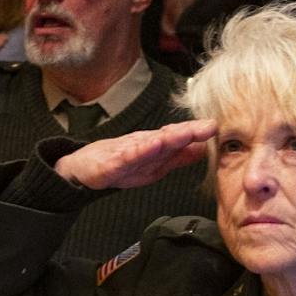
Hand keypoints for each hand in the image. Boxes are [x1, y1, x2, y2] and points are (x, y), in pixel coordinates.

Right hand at [53, 119, 215, 190]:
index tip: (217, 126)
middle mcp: (143, 148)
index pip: (179, 140)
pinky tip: (152, 145)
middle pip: (169, 138)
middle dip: (189, 132)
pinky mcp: (110, 165)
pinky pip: (127, 158)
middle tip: (209, 125)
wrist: (79, 169)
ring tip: (186, 133)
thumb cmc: (115, 163)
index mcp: (155, 151)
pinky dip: (139, 151)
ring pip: (150, 145)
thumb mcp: (151, 163)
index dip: (197, 133)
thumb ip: (177, 157)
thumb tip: (203, 150)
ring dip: (169, 138)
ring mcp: (126, 155)